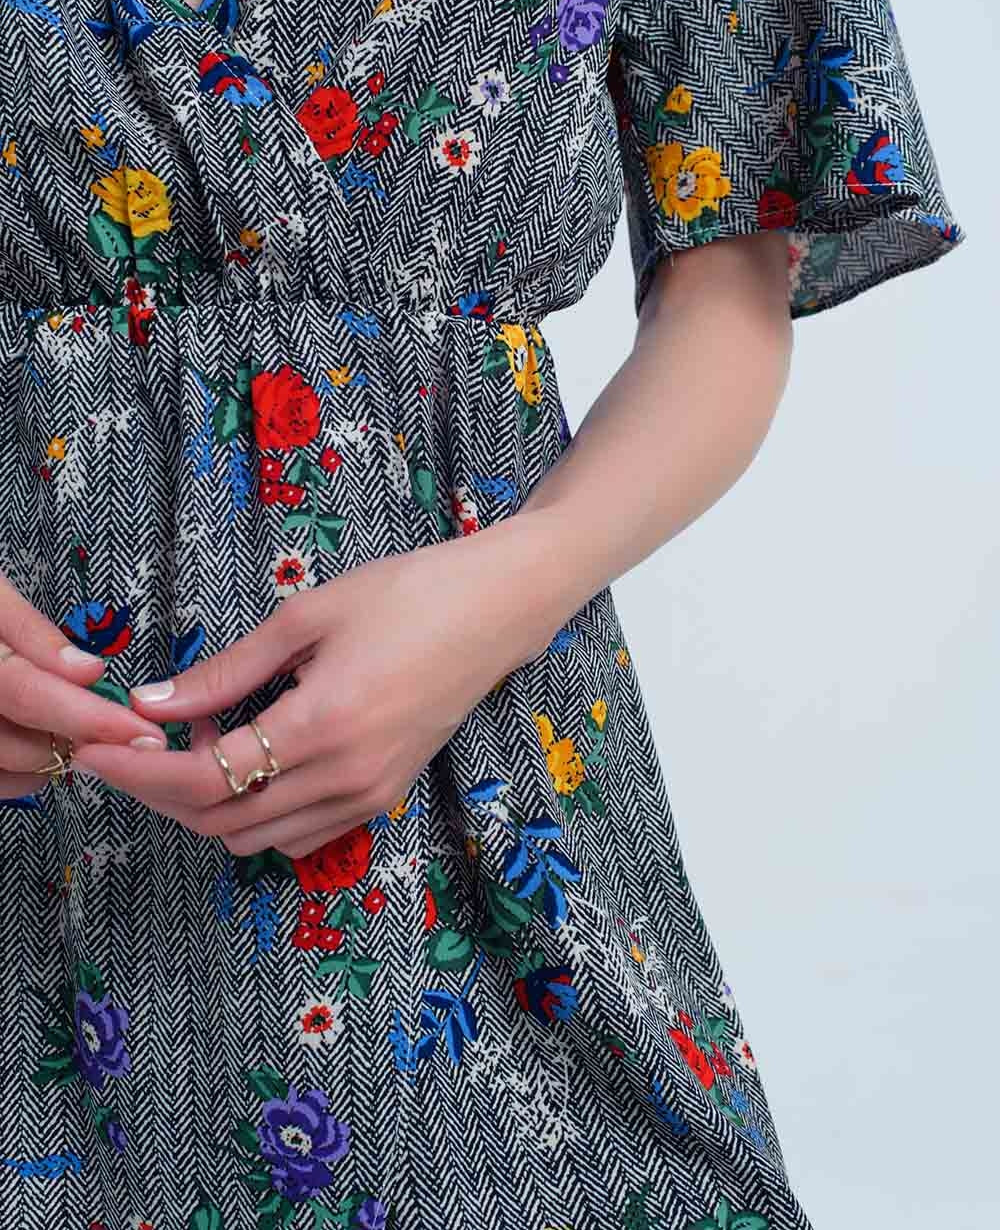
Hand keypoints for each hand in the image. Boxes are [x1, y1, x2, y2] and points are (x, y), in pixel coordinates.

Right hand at [0, 574, 168, 797]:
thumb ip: (32, 633)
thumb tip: (89, 673)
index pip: (27, 692)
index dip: (90, 717)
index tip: (142, 733)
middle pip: (21, 744)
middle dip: (72, 735)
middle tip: (103, 716)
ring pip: (9, 774)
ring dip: (47, 757)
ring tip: (57, 721)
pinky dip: (20, 772)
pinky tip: (25, 739)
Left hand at [72, 514, 563, 856]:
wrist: (496, 611)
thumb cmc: (407, 595)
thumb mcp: (306, 618)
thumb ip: (225, 670)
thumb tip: (151, 702)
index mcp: (321, 726)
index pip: (205, 778)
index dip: (139, 771)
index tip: (97, 750)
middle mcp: (345, 778)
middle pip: (221, 821)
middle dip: (161, 791)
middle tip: (136, 742)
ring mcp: (368, 797)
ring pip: (256, 838)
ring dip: (209, 802)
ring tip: (203, 737)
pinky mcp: (382, 798)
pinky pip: (297, 834)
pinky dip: (256, 811)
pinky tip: (252, 756)